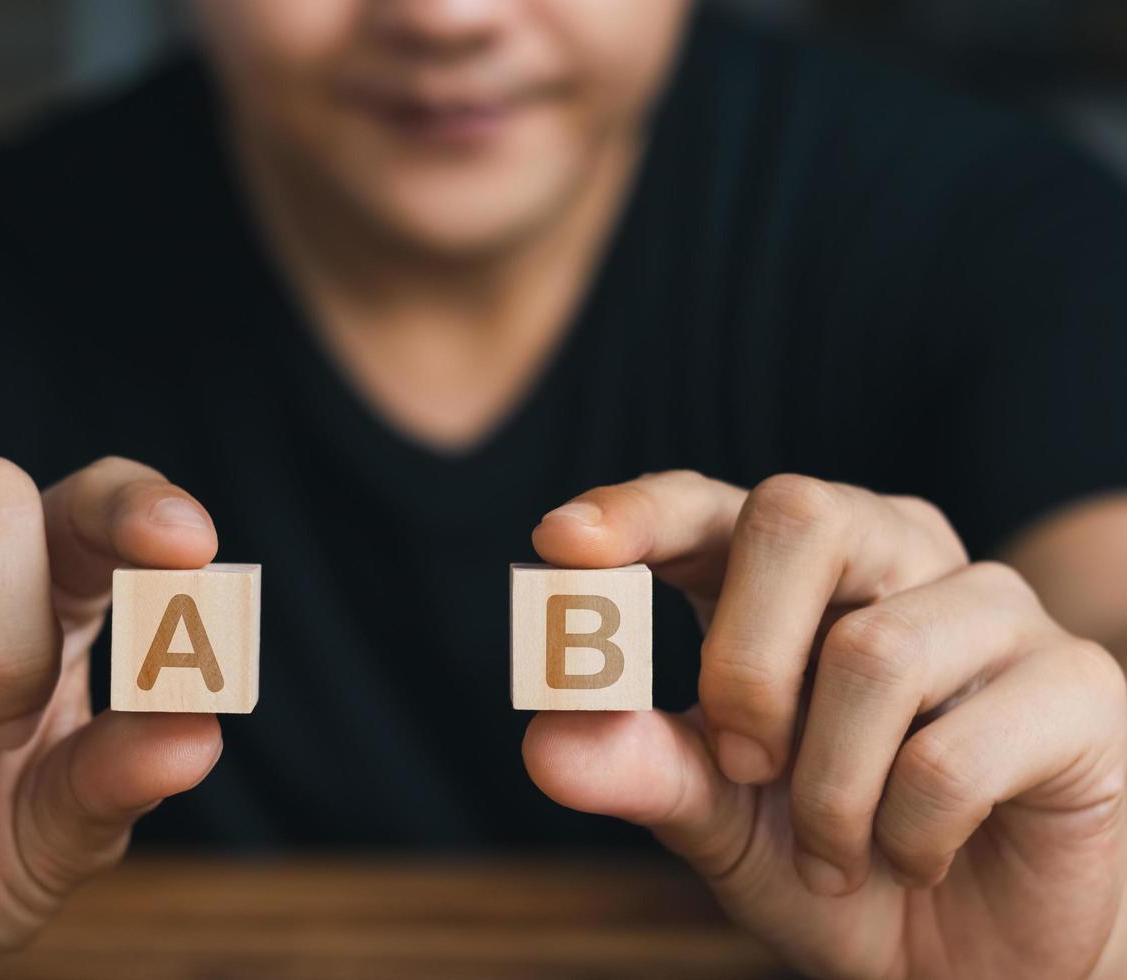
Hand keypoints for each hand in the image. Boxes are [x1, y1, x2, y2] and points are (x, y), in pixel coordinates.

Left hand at [523, 471, 1126, 978]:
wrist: (965, 962)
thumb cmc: (834, 862)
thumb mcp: (717, 819)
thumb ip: (640, 767)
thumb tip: (545, 738)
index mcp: (791, 576)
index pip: (709, 505)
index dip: (637, 512)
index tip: (560, 544)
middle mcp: (894, 560)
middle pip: (800, 516)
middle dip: (744, 661)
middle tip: (745, 764)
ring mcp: (992, 611)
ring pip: (872, 650)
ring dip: (826, 789)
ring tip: (836, 853)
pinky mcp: (1077, 688)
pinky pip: (954, 749)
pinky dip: (906, 833)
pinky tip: (914, 855)